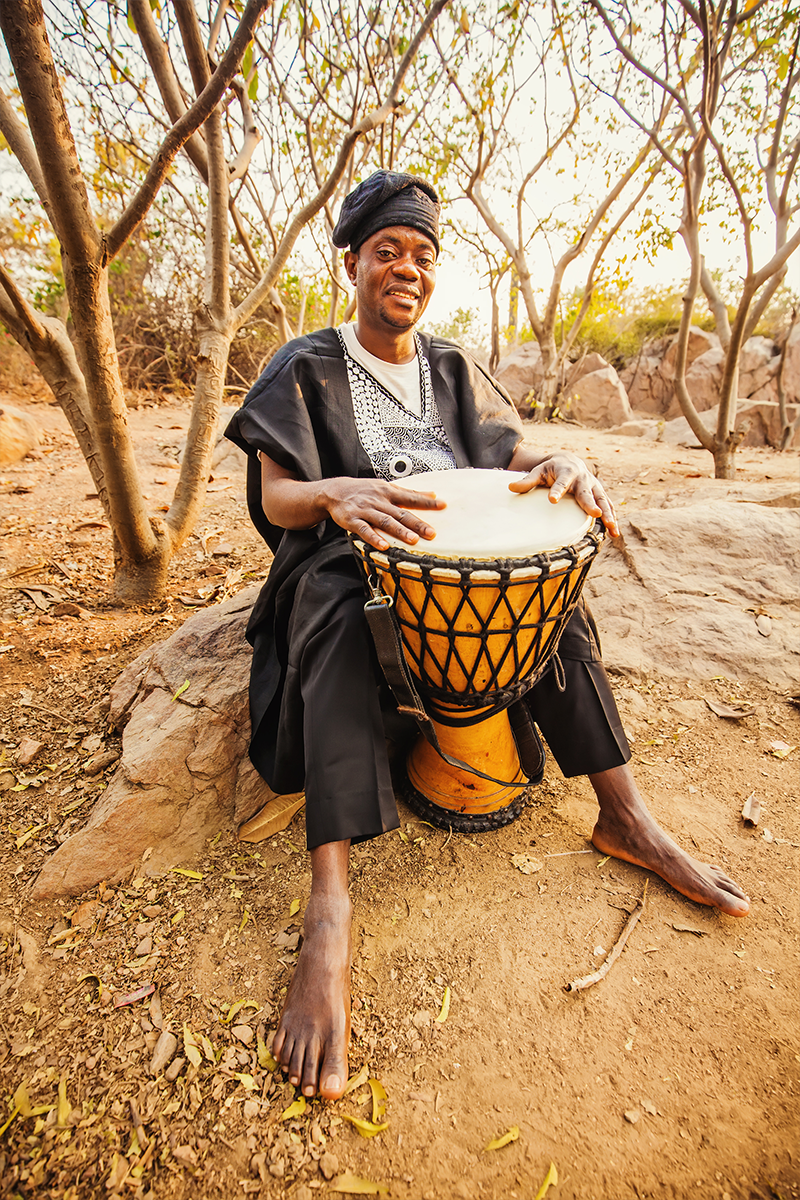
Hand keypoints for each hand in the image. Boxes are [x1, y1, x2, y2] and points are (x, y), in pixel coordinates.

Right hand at [323, 477, 445, 550]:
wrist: (334, 491)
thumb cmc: (364, 491)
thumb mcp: (386, 487)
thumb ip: (409, 492)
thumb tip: (432, 494)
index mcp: (388, 492)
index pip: (411, 497)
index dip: (427, 502)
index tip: (443, 505)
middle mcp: (378, 501)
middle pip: (401, 513)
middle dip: (417, 523)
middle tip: (431, 533)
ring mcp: (365, 511)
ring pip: (385, 521)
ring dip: (399, 531)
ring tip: (413, 540)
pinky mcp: (352, 520)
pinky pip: (364, 530)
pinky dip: (374, 538)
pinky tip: (383, 546)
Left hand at [508, 453, 618, 536]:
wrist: (569, 461)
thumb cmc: (550, 470)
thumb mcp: (538, 472)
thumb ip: (527, 481)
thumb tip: (510, 488)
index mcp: (566, 472)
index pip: (561, 483)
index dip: (557, 491)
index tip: (552, 500)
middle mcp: (583, 479)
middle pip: (587, 493)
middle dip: (591, 503)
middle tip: (595, 513)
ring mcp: (594, 486)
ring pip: (602, 501)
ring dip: (608, 514)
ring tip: (612, 529)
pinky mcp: (599, 494)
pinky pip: (608, 506)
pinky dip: (612, 518)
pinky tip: (614, 533)